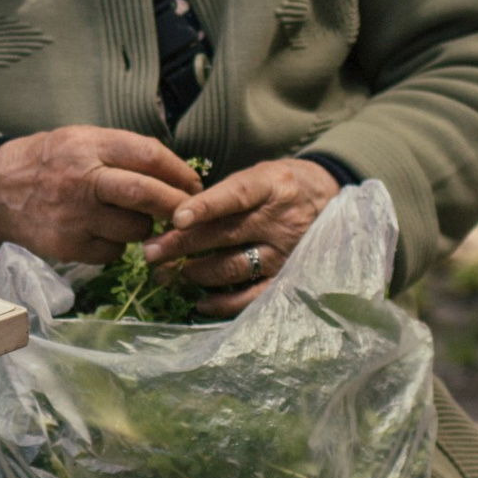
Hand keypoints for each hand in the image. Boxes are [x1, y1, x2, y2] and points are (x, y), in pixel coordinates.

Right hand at [0, 125, 205, 266]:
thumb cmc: (50, 162)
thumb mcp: (81, 139)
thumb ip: (123, 151)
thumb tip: (176, 174)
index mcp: (89, 145)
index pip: (149, 156)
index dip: (179, 172)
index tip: (193, 184)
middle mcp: (82, 179)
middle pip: (146, 195)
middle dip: (177, 206)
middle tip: (189, 213)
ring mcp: (74, 216)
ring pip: (135, 229)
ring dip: (146, 228)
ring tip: (134, 219)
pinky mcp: (68, 246)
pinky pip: (113, 251)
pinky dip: (118, 245)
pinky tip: (104, 232)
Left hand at [148, 158, 341, 316]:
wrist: (329, 198)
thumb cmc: (280, 185)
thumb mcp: (259, 174)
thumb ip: (225, 193)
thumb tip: (175, 216)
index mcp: (271, 185)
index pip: (236, 195)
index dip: (205, 207)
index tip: (176, 218)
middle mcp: (279, 220)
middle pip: (224, 234)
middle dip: (181, 244)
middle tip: (149, 252)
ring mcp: (284, 252)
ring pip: (232, 267)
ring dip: (195, 273)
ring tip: (166, 274)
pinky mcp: (287, 276)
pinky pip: (252, 295)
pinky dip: (224, 302)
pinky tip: (200, 302)